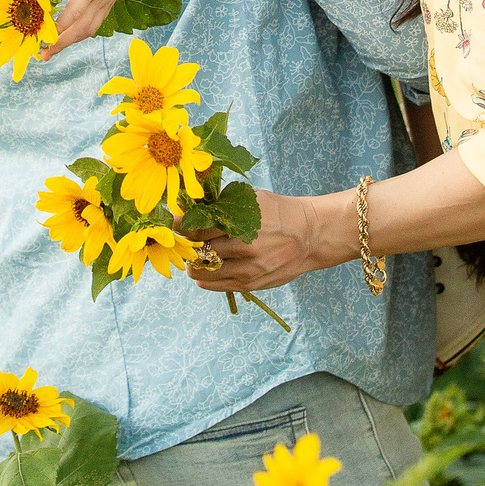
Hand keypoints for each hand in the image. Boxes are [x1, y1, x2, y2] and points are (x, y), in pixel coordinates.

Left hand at [43, 0, 141, 53]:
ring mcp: (106, 2)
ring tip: (55, 49)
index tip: (44, 38)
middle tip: (44, 55)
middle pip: (80, 29)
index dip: (59, 27)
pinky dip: (82, 34)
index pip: (74, 13)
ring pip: (89, 30)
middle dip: (62, 43)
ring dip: (71, 41)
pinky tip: (72, 35)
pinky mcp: (109, 2)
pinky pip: (96, 24)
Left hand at [189, 189, 345, 293]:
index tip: (174, 222)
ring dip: (194, 264)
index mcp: (243, 224)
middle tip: (183, 239)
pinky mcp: (251, 284)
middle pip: (199, 251)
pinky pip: (217, 286)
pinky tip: (203, 269)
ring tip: (194, 254)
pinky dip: (205, 278)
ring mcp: (248, 270)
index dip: (181, 225)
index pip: (198, 229)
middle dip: (186, 245)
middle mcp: (244, 249)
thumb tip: (190, 205)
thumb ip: (222, 204)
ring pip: (204, 272)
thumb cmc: (279, 213)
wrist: (310, 236)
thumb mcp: (252, 200)